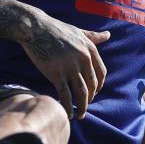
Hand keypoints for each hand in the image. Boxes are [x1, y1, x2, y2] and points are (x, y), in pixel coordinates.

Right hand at [17, 5, 109, 119]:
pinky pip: (65, 95)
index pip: (101, 73)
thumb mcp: (79, 31)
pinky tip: (68, 114)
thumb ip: (94, 36)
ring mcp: (70, 67)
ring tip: (80, 115)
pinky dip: (67, 107)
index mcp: (90, 49)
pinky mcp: (56, 74)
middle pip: (92, 85)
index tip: (94, 92)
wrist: (35, 28)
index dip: (99, 85)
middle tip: (85, 105)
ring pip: (81, 93)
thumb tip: (108, 35)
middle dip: (90, 98)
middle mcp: (83, 59)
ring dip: (82, 106)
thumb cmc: (56, 29)